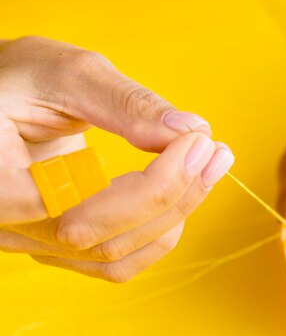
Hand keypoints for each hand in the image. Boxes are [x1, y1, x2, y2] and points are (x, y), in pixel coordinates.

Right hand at [0, 36, 233, 280]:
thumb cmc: (15, 80)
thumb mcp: (64, 73)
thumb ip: (125, 103)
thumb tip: (191, 132)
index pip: (79, 207)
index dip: (150, 185)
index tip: (195, 142)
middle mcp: (9, 226)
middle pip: (101, 239)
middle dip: (171, 198)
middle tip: (214, 153)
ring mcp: (34, 241)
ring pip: (113, 256)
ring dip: (171, 217)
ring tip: (207, 168)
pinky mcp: (59, 245)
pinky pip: (114, 261)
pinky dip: (155, 234)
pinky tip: (179, 197)